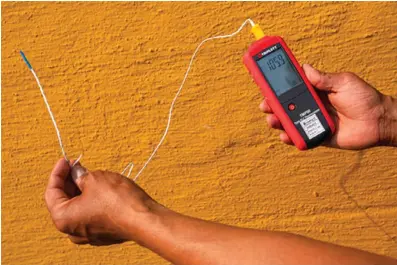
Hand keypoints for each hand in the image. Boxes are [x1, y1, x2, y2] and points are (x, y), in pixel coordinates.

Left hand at [44, 159, 156, 244]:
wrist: (144, 220)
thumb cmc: (118, 201)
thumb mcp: (95, 179)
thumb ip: (81, 175)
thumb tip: (77, 172)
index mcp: (63, 218)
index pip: (52, 192)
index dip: (58, 172)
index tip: (66, 160)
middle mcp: (73, 230)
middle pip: (65, 201)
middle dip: (70, 181)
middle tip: (78, 165)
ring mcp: (89, 234)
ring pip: (80, 207)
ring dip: (82, 190)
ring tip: (91, 173)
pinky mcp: (104, 233)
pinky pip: (92, 214)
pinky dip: (93, 200)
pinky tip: (102, 187)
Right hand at [260, 64, 389, 149]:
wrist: (378, 121)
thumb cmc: (364, 98)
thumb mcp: (344, 82)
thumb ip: (323, 78)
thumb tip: (305, 67)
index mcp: (315, 90)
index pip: (291, 86)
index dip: (277, 83)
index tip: (263, 79)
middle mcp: (310, 105)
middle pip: (285, 105)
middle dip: (272, 104)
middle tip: (265, 104)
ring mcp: (312, 121)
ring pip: (288, 121)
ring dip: (277, 120)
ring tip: (273, 120)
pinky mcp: (316, 136)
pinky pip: (300, 137)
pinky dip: (290, 137)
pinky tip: (285, 136)